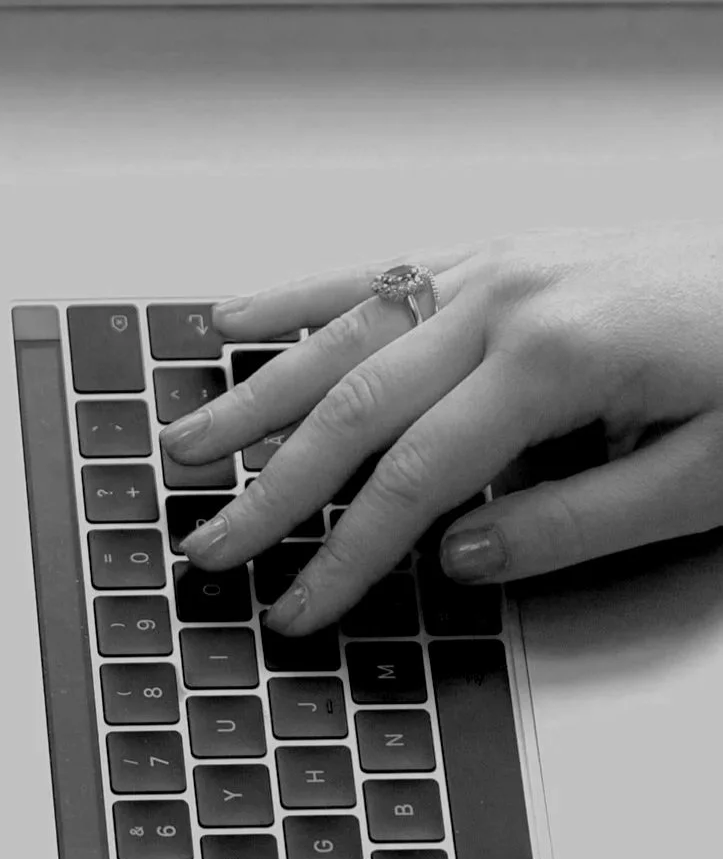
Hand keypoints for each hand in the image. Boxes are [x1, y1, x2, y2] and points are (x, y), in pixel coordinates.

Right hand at [165, 228, 722, 638]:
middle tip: (211, 541)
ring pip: (344, 336)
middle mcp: (509, 299)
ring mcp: (499, 267)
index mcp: (556, 358)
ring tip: (189, 444)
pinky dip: (299, 296)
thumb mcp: (710, 478)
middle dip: (269, 485)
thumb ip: (575, 523)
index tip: (298, 605)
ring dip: (255, 394)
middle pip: (351, 406)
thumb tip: (455, 559)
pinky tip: (235, 316)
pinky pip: (379, 272)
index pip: (414, 479)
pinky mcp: (505, 254)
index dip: (344, 552)